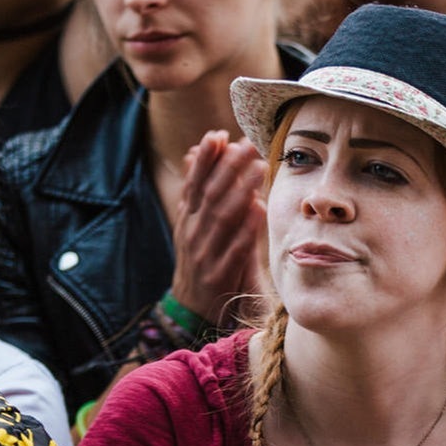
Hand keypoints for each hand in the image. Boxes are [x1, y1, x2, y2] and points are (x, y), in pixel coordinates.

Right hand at [169, 132, 270, 326]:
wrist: (191, 310)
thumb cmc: (201, 260)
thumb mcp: (191, 225)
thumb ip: (196, 191)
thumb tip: (193, 153)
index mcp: (187, 219)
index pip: (194, 183)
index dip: (205, 159)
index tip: (218, 135)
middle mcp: (192, 233)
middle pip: (210, 194)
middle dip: (228, 166)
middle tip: (248, 143)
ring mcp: (205, 254)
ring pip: (222, 217)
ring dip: (240, 190)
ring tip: (259, 168)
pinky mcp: (219, 275)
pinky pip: (235, 248)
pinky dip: (246, 228)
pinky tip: (259, 209)